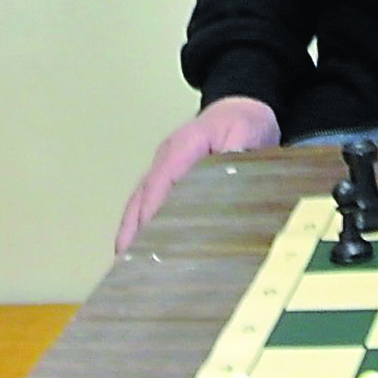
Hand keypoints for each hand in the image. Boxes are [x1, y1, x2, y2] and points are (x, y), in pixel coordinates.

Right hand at [114, 96, 279, 253]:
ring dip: (130, 234)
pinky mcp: (164, 179)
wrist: (241, 107)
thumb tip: (225, 180)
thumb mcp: (249, 132)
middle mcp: (165, 159)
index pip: (160, 184)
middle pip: (140, 199)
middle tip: (131, 269)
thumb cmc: (245, 122)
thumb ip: (236, 153)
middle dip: (133, 233)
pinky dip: (137, 227)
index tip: (147, 244)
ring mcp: (161, 168)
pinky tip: (136, 253)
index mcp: (183, 146)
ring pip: (137, 204)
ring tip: (127, 270)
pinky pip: (145, 204)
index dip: (152, 214)